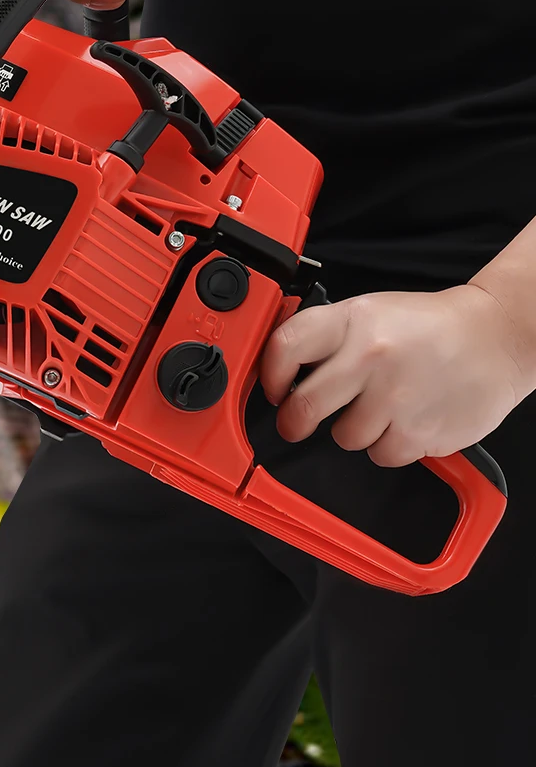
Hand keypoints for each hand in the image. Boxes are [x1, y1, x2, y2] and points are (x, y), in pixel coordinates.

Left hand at [259, 284, 535, 465]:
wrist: (496, 336)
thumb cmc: (427, 326)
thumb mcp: (368, 312)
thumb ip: (326, 335)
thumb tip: (281, 365)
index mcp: (352, 321)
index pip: (285, 348)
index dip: (269, 375)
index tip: (273, 390)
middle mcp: (370, 358)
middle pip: (304, 407)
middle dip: (294, 421)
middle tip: (296, 422)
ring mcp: (396, 398)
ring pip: (344, 437)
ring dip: (353, 430)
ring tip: (378, 408)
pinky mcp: (421, 431)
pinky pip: (381, 454)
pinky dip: (388, 445)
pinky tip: (403, 421)